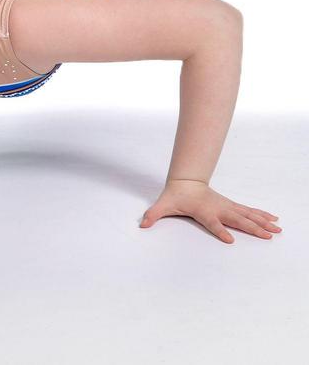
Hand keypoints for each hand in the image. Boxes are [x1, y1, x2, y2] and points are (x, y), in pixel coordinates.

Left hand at [139, 179, 281, 243]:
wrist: (186, 181)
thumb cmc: (176, 195)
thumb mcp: (163, 205)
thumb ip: (153, 215)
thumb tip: (142, 224)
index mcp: (203, 211)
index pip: (213, 223)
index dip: (220, 231)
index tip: (230, 239)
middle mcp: (218, 209)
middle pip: (238, 220)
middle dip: (252, 228)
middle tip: (267, 236)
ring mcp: (227, 207)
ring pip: (247, 215)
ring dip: (262, 223)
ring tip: (277, 230)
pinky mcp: (231, 206)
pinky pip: (249, 211)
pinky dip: (262, 215)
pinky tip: (274, 221)